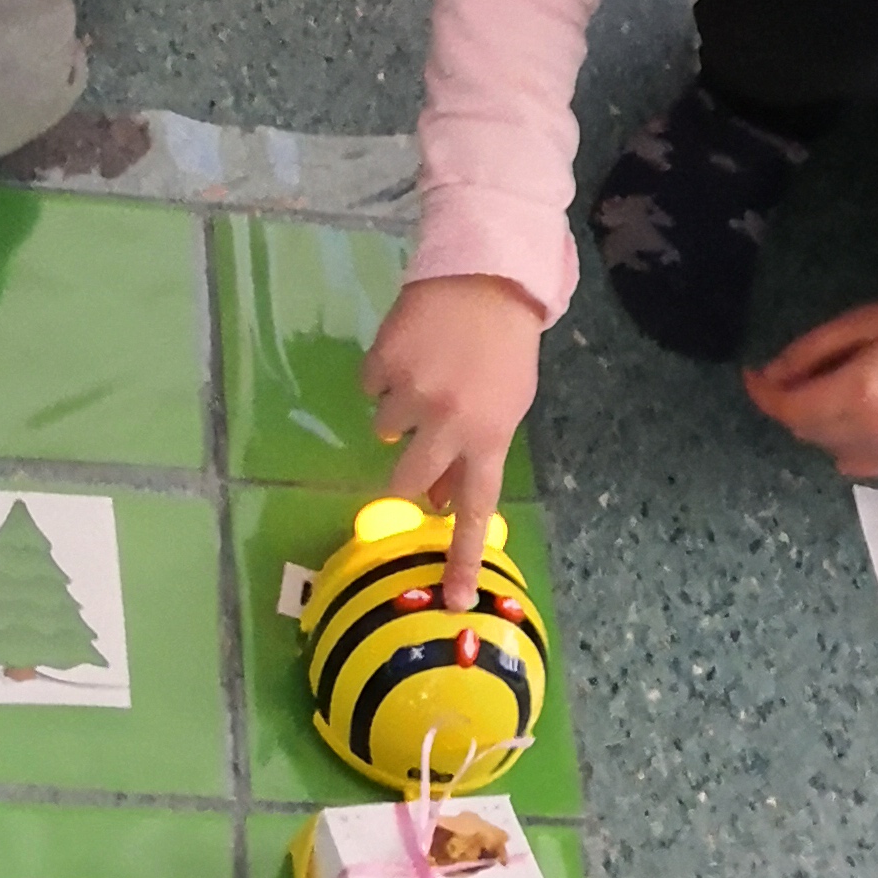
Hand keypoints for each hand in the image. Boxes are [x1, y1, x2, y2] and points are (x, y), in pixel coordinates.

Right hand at [360, 272, 543, 606]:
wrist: (487, 276)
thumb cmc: (504, 347)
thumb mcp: (507, 406)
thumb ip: (477, 453)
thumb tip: (439, 499)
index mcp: (489, 437)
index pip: (475, 510)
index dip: (459, 557)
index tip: (452, 601)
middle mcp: (449, 422)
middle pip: (409, 481)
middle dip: (405, 475)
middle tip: (414, 447)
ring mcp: (413, 393)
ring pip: (384, 430)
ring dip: (398, 411)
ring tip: (424, 373)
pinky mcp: (383, 362)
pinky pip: (369, 388)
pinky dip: (383, 375)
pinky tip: (409, 349)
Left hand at [743, 298, 877, 475]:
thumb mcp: (860, 323)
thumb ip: (810, 351)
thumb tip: (770, 375)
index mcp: (857, 392)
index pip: (789, 407)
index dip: (763, 393)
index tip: (752, 375)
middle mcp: (867, 432)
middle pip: (803, 429)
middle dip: (792, 402)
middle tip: (802, 373)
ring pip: (824, 448)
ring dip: (816, 422)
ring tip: (835, 390)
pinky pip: (850, 462)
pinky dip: (841, 442)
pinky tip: (857, 416)